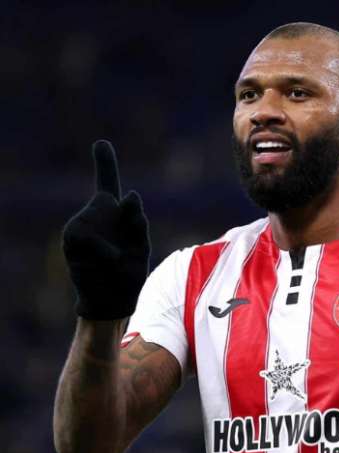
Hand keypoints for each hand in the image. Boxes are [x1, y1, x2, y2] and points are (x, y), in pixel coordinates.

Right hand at [62, 141, 150, 319]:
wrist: (111, 299)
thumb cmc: (128, 273)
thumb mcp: (141, 246)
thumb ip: (138, 219)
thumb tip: (130, 193)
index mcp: (116, 215)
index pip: (108, 184)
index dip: (104, 163)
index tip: (101, 143)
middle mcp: (98, 215)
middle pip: (113, 203)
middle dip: (129, 222)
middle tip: (128, 251)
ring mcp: (83, 224)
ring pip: (101, 217)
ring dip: (115, 244)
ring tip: (117, 261)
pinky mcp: (73, 237)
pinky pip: (88, 235)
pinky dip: (104, 249)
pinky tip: (110, 261)